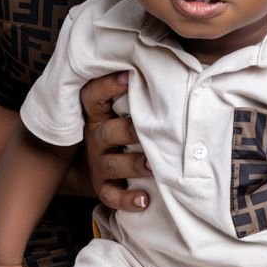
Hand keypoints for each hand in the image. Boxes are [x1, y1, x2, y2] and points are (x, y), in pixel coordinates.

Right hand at [81, 71, 152, 211]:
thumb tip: (175, 65)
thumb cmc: (118, 130)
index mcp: (99, 115)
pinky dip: (127, 200)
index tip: (129, 76)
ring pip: (112, 164)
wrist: (91, 167)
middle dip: (129, 130)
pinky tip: (145, 200)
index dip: (108, 85)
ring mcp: (98, 164)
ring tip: (155, 166)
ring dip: (134, 164)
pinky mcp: (102, 187)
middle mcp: (96, 138)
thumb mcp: (117, 110)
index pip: (94, 96)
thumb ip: (137, 94)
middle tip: (151, 129)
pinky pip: (111, 196)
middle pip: (107, 132)